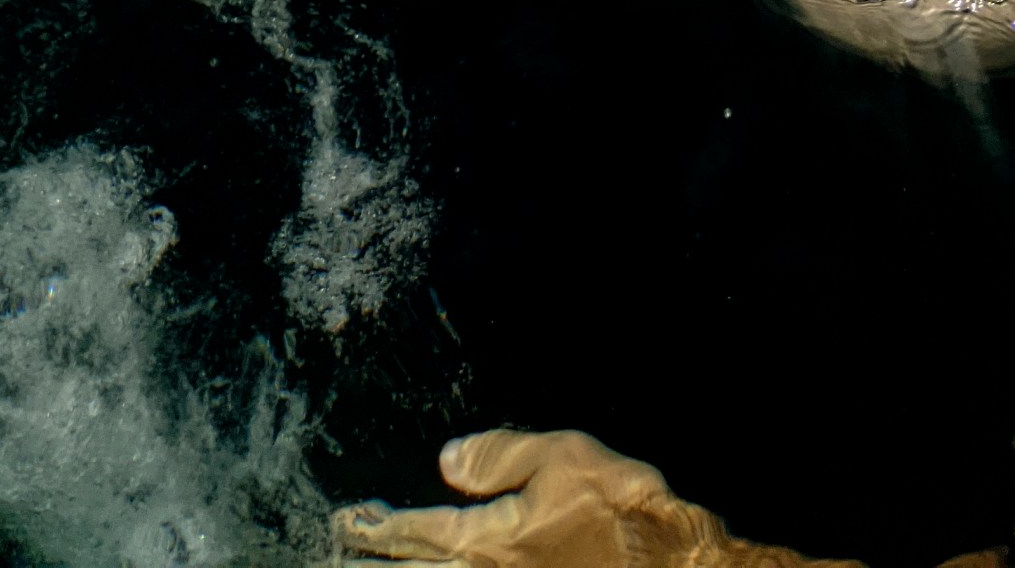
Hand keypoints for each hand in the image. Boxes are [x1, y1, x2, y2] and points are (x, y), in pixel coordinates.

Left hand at [331, 427, 856, 567]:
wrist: (668, 563)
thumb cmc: (619, 509)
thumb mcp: (561, 457)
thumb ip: (499, 456)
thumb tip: (447, 460)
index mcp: (492, 539)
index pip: (420, 532)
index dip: (379, 525)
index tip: (350, 519)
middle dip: (381, 556)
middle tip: (346, 544)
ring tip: (379, 561)